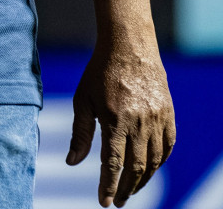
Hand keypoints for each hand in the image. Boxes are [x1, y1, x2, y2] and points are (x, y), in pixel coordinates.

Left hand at [67, 35, 175, 206]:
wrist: (129, 48)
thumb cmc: (99, 73)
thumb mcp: (82, 101)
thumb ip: (79, 134)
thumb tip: (72, 163)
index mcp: (115, 120)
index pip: (112, 163)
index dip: (108, 185)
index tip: (104, 202)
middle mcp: (140, 123)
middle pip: (136, 167)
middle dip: (126, 188)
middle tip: (118, 201)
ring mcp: (158, 119)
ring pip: (155, 161)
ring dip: (143, 179)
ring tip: (131, 189)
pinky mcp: (169, 115)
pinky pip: (168, 146)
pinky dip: (160, 162)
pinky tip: (150, 170)